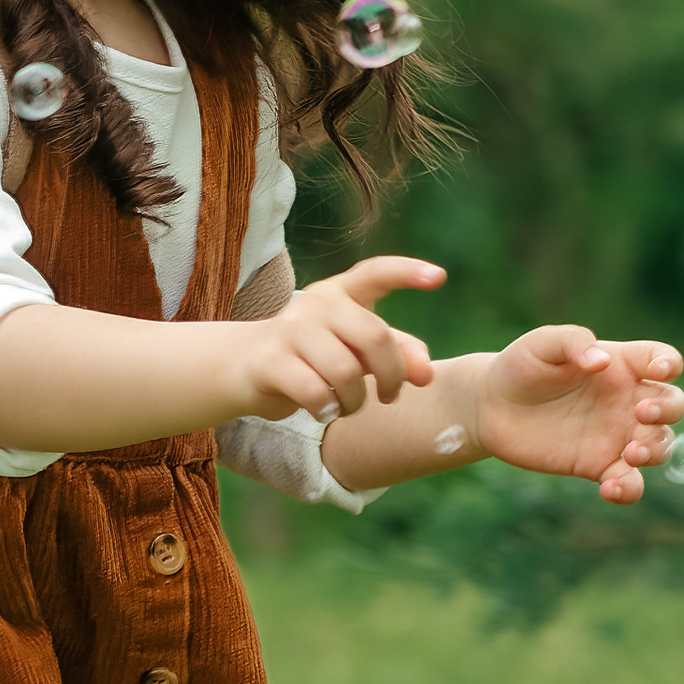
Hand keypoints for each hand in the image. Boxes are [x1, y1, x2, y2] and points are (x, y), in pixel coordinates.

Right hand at [232, 256, 445, 424]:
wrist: (245, 368)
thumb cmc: (314, 357)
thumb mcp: (357, 350)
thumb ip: (397, 354)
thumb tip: (428, 374)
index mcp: (341, 292)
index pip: (375, 273)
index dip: (407, 273)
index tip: (438, 278)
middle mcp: (316, 302)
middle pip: (374, 336)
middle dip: (392, 375)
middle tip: (390, 396)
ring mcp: (290, 329)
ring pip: (346, 371)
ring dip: (356, 400)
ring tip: (348, 405)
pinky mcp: (271, 360)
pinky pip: (316, 392)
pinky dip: (328, 409)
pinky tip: (324, 410)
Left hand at [472, 331, 683, 504]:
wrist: (491, 407)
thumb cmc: (521, 366)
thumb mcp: (543, 343)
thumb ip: (574, 341)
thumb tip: (603, 362)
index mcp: (621, 364)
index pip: (662, 359)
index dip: (669, 363)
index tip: (657, 370)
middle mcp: (626, 399)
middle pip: (672, 405)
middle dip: (668, 410)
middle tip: (640, 413)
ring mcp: (616, 434)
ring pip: (661, 445)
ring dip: (656, 451)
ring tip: (631, 453)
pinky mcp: (599, 465)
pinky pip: (629, 482)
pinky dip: (629, 489)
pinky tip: (609, 488)